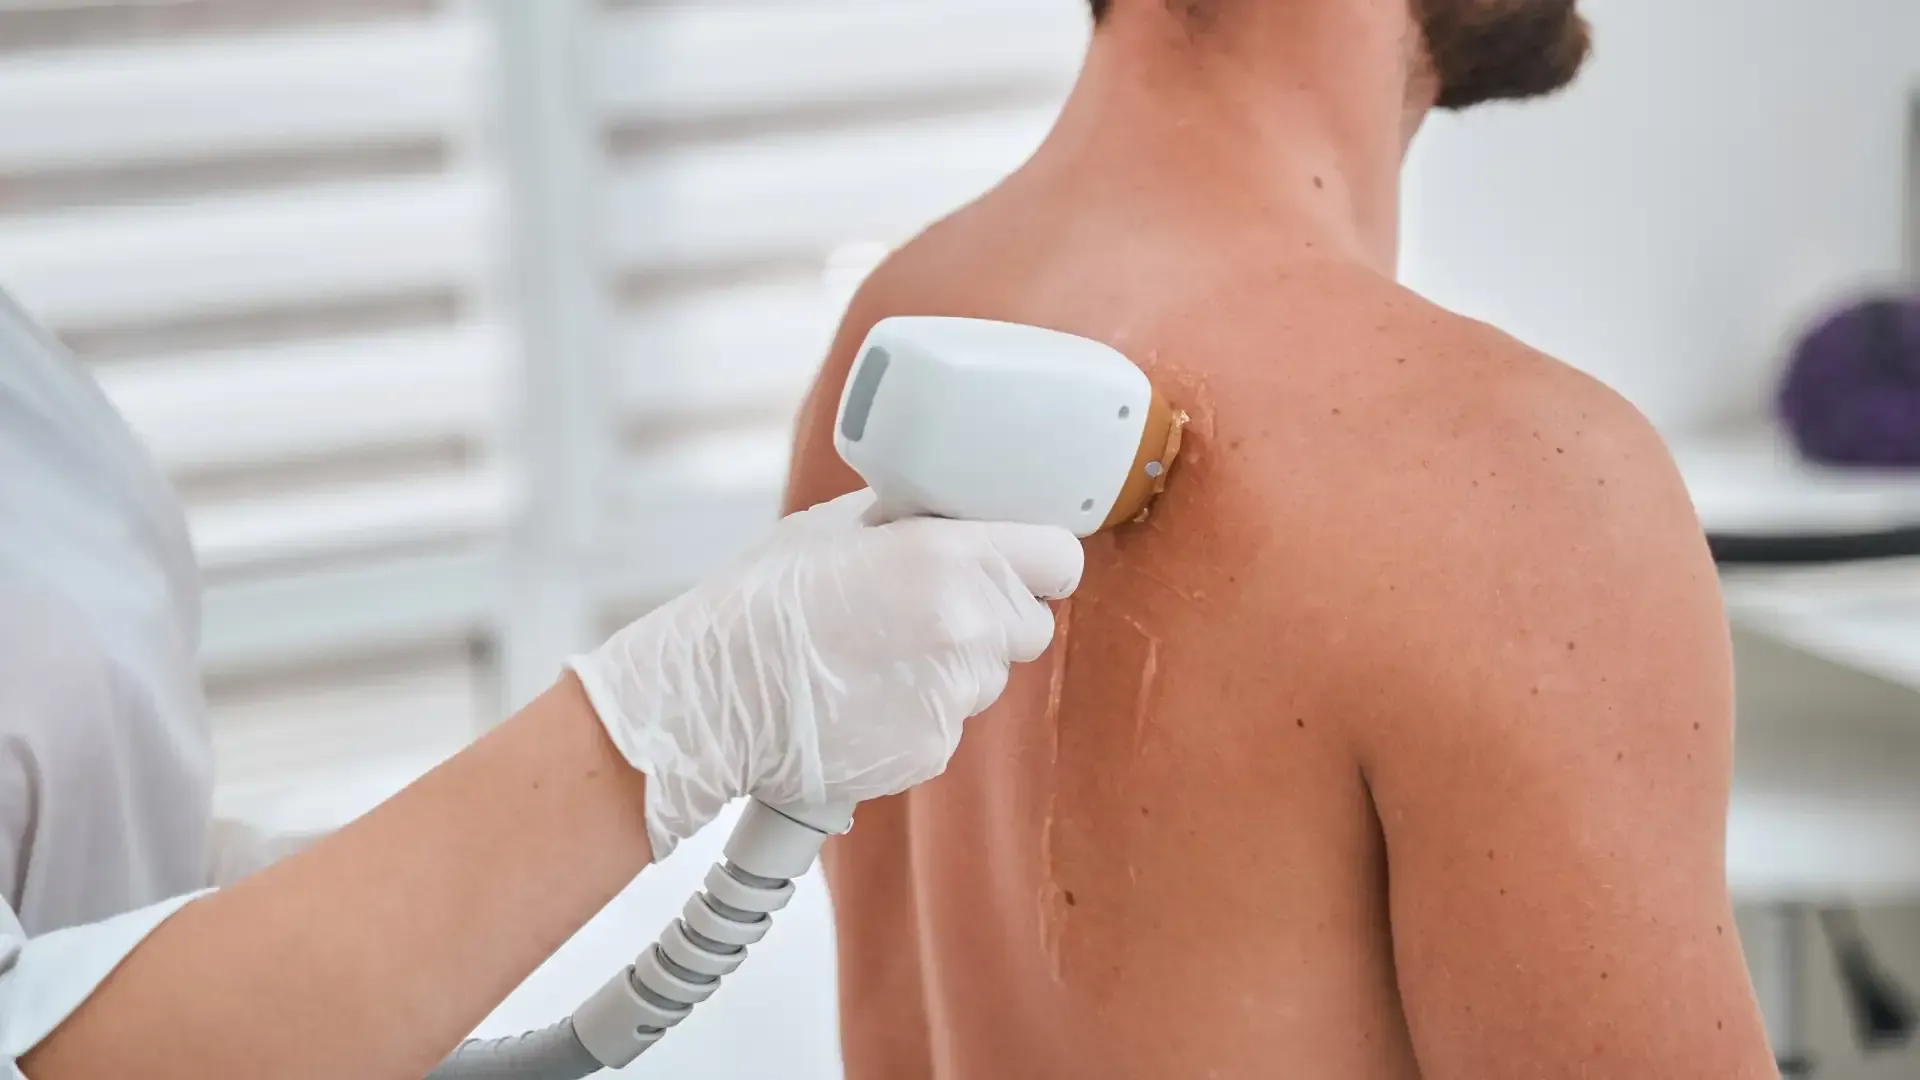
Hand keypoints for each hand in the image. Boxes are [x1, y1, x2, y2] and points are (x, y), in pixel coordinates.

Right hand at [570, 490, 1082, 858]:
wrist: (714, 696)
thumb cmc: (764, 601)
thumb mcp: (838, 526)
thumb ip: (914, 523)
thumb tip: (952, 519)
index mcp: (952, 559)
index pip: (1059, 560)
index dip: (1038, 561)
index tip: (1018, 564)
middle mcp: (967, 630)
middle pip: (1030, 626)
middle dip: (993, 619)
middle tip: (928, 612)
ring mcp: (953, 698)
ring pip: (987, 679)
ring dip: (952, 668)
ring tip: (876, 657)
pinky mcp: (931, 751)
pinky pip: (948, 723)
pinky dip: (917, 713)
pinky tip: (862, 697)